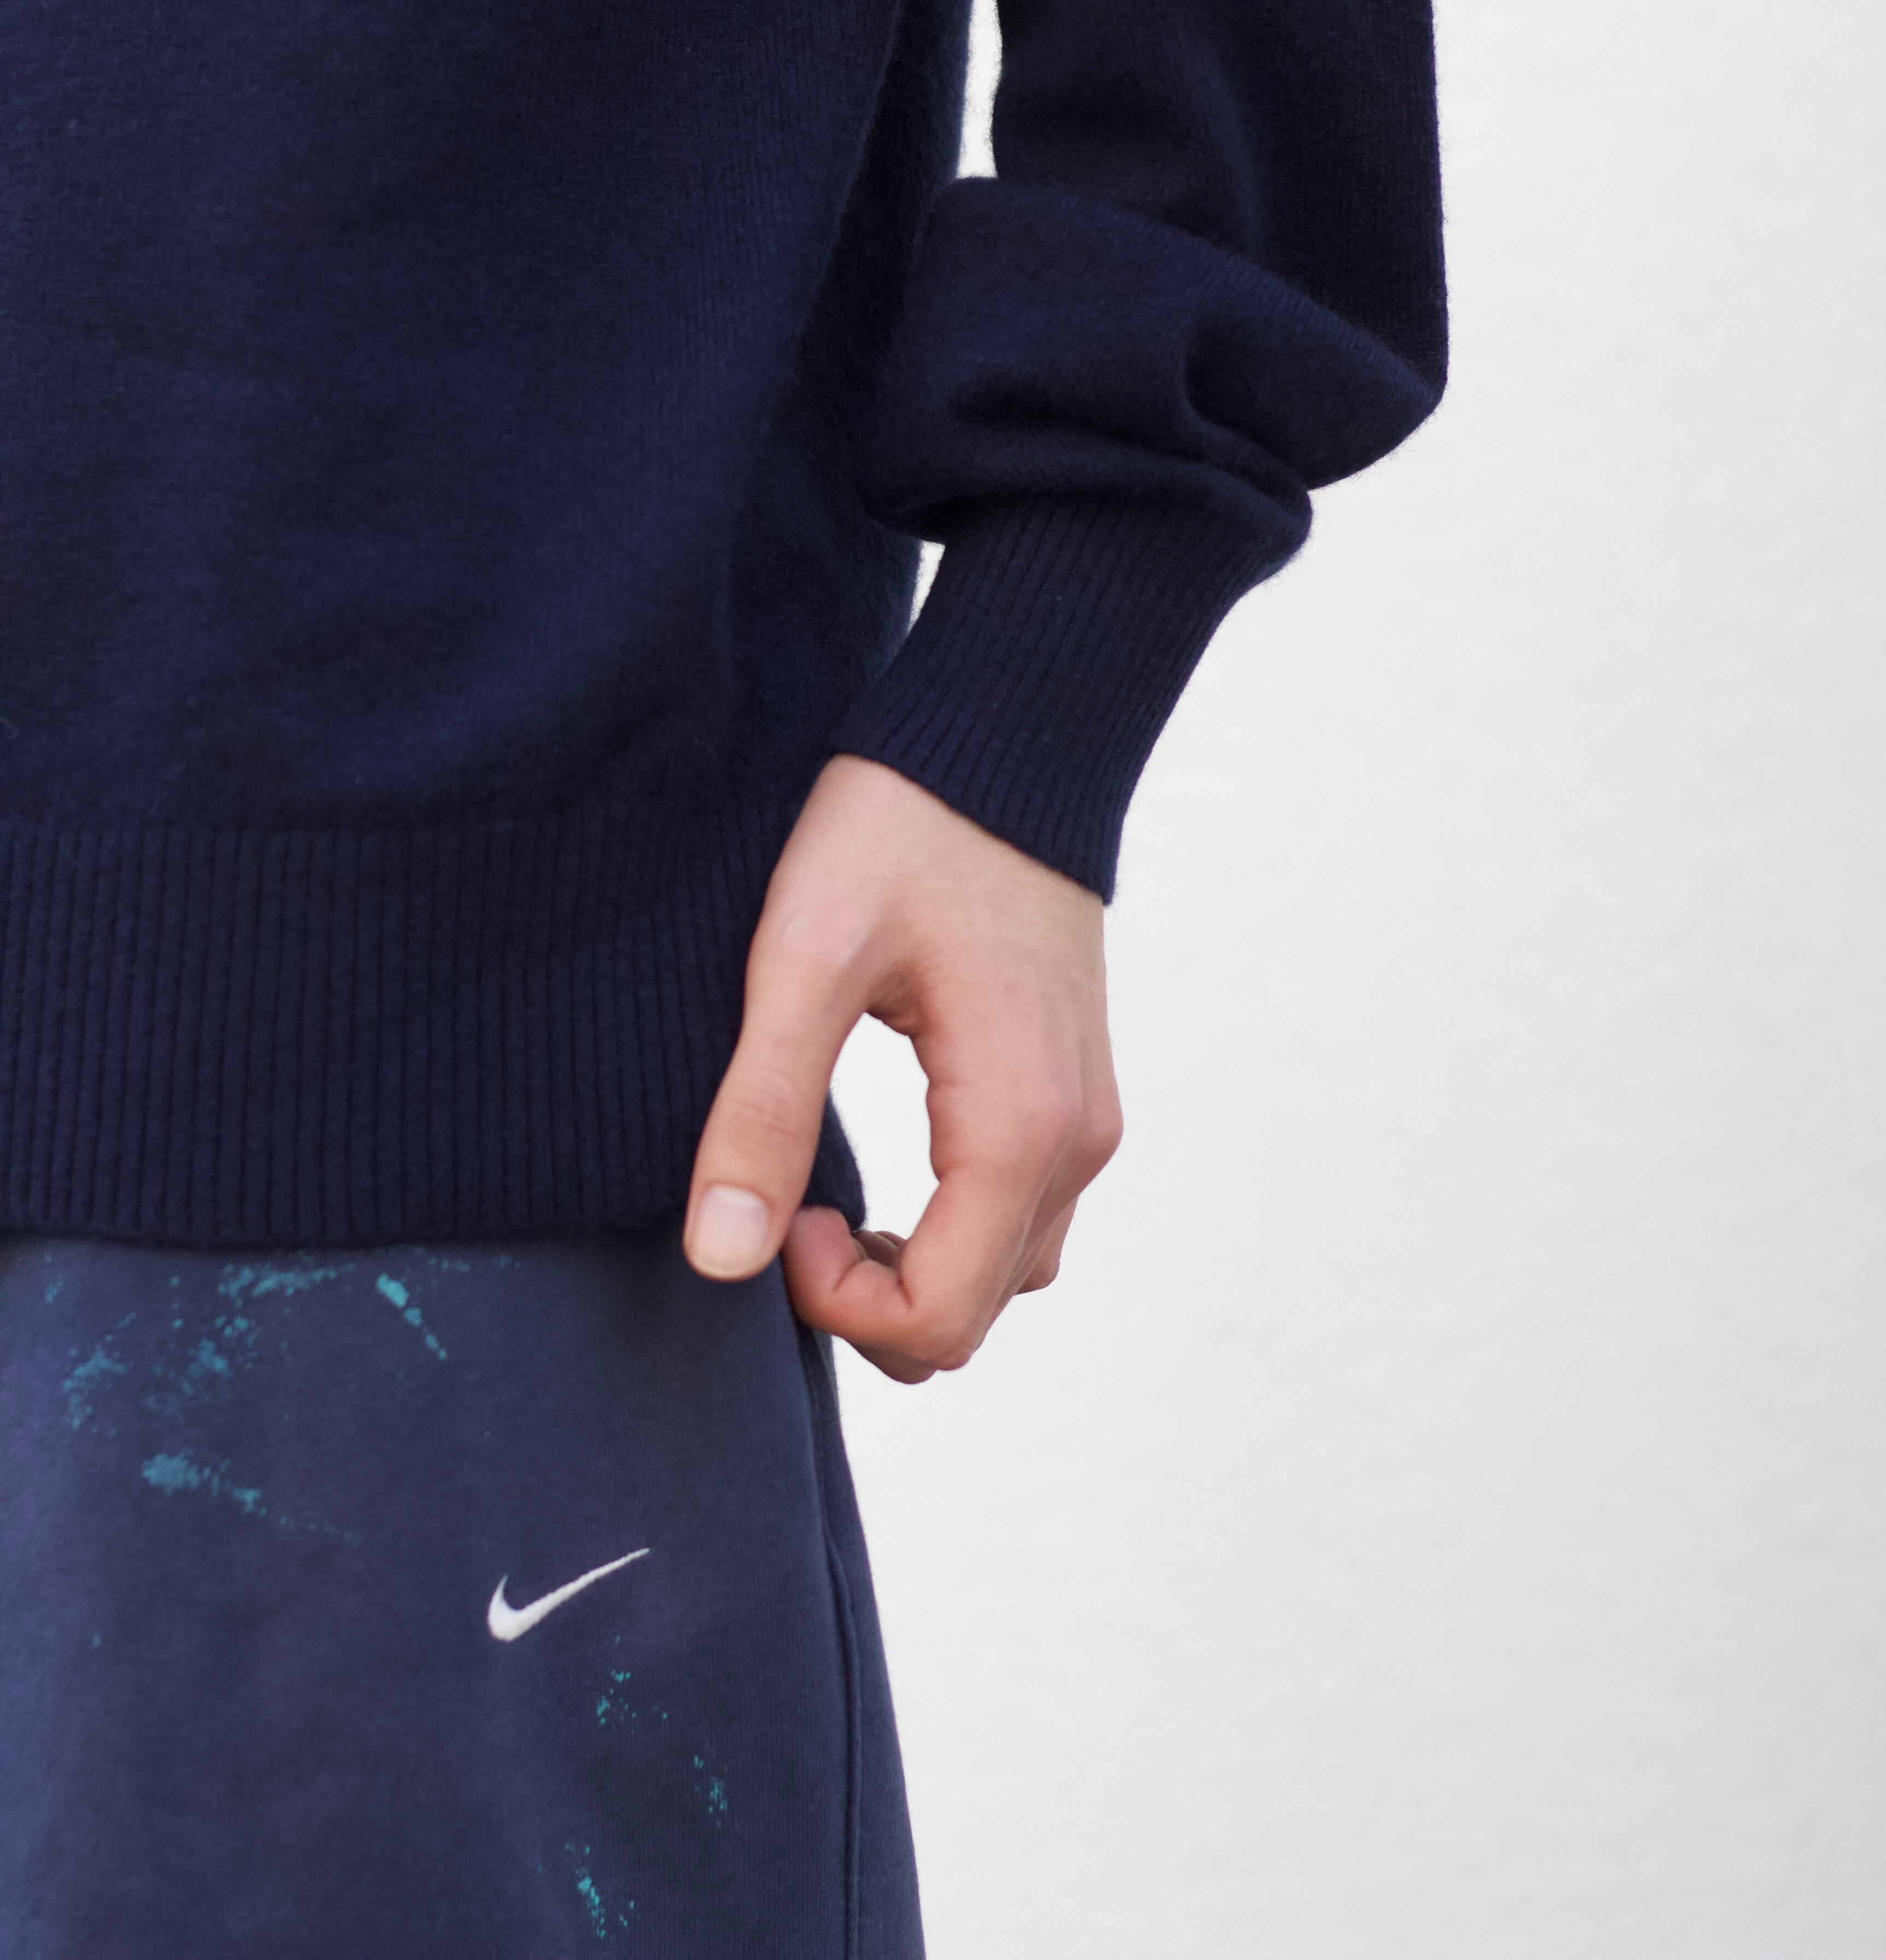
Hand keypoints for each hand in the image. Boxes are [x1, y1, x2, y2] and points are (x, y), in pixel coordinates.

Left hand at [682, 753, 1119, 1381]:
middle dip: (865, 1301)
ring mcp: (1086, 1115)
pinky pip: (1021, 1214)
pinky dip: (947, 1229)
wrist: (1007, 734)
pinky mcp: (1073, 1087)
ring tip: (819, 1194)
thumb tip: (721, 1257)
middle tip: (783, 1206)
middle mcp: (1076, 1140)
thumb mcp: (803, 959)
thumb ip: (762, 1110)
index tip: (773, 1210)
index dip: (833, 1302)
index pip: (937, 1317)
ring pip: (1003, 1272)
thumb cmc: (901, 828)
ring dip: (910, 1272)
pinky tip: (876, 1170)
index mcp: (1018, 1123)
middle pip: (973, 1317)